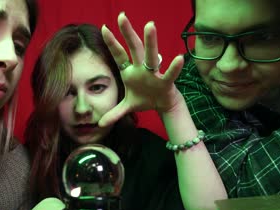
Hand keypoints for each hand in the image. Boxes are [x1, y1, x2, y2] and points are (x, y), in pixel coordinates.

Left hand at [99, 12, 183, 126]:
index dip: (112, 43)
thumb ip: (114, 113)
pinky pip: (170, 74)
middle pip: (133, 48)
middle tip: (121, 16)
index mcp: (130, 71)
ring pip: (151, 55)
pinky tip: (178, 58)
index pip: (118, 55)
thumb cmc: (145, 99)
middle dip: (127, 33)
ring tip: (149, 25)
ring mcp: (153, 74)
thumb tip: (101, 124)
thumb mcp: (127, 107)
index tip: (104, 28)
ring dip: (150, 41)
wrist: (162, 106)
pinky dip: (174, 67)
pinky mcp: (165, 82)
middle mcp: (141, 68)